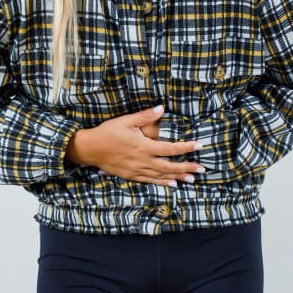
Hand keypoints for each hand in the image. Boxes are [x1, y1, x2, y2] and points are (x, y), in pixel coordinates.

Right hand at [65, 105, 204, 186]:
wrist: (90, 149)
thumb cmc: (108, 132)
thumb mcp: (126, 121)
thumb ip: (145, 116)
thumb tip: (162, 108)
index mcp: (144, 146)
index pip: (170, 148)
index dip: (186, 147)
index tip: (199, 145)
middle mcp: (143, 161)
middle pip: (170, 166)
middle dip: (187, 168)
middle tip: (202, 169)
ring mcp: (137, 170)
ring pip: (162, 176)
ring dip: (178, 177)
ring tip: (192, 179)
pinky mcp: (131, 175)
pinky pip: (150, 181)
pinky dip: (162, 183)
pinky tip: (172, 184)